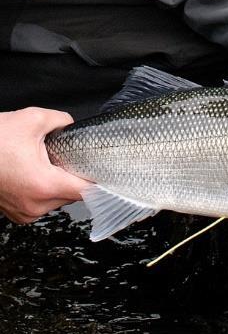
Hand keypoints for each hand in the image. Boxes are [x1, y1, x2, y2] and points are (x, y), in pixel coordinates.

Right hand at [0, 108, 89, 223]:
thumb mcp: (31, 120)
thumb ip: (61, 121)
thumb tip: (72, 125)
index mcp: (44, 185)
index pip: (86, 190)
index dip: (98, 180)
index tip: (105, 172)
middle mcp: (36, 205)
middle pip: (73, 195)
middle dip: (74, 177)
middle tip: (67, 159)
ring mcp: (25, 213)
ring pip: (58, 200)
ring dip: (58, 184)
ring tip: (45, 165)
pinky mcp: (17, 214)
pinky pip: (42, 204)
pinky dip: (44, 191)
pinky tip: (34, 174)